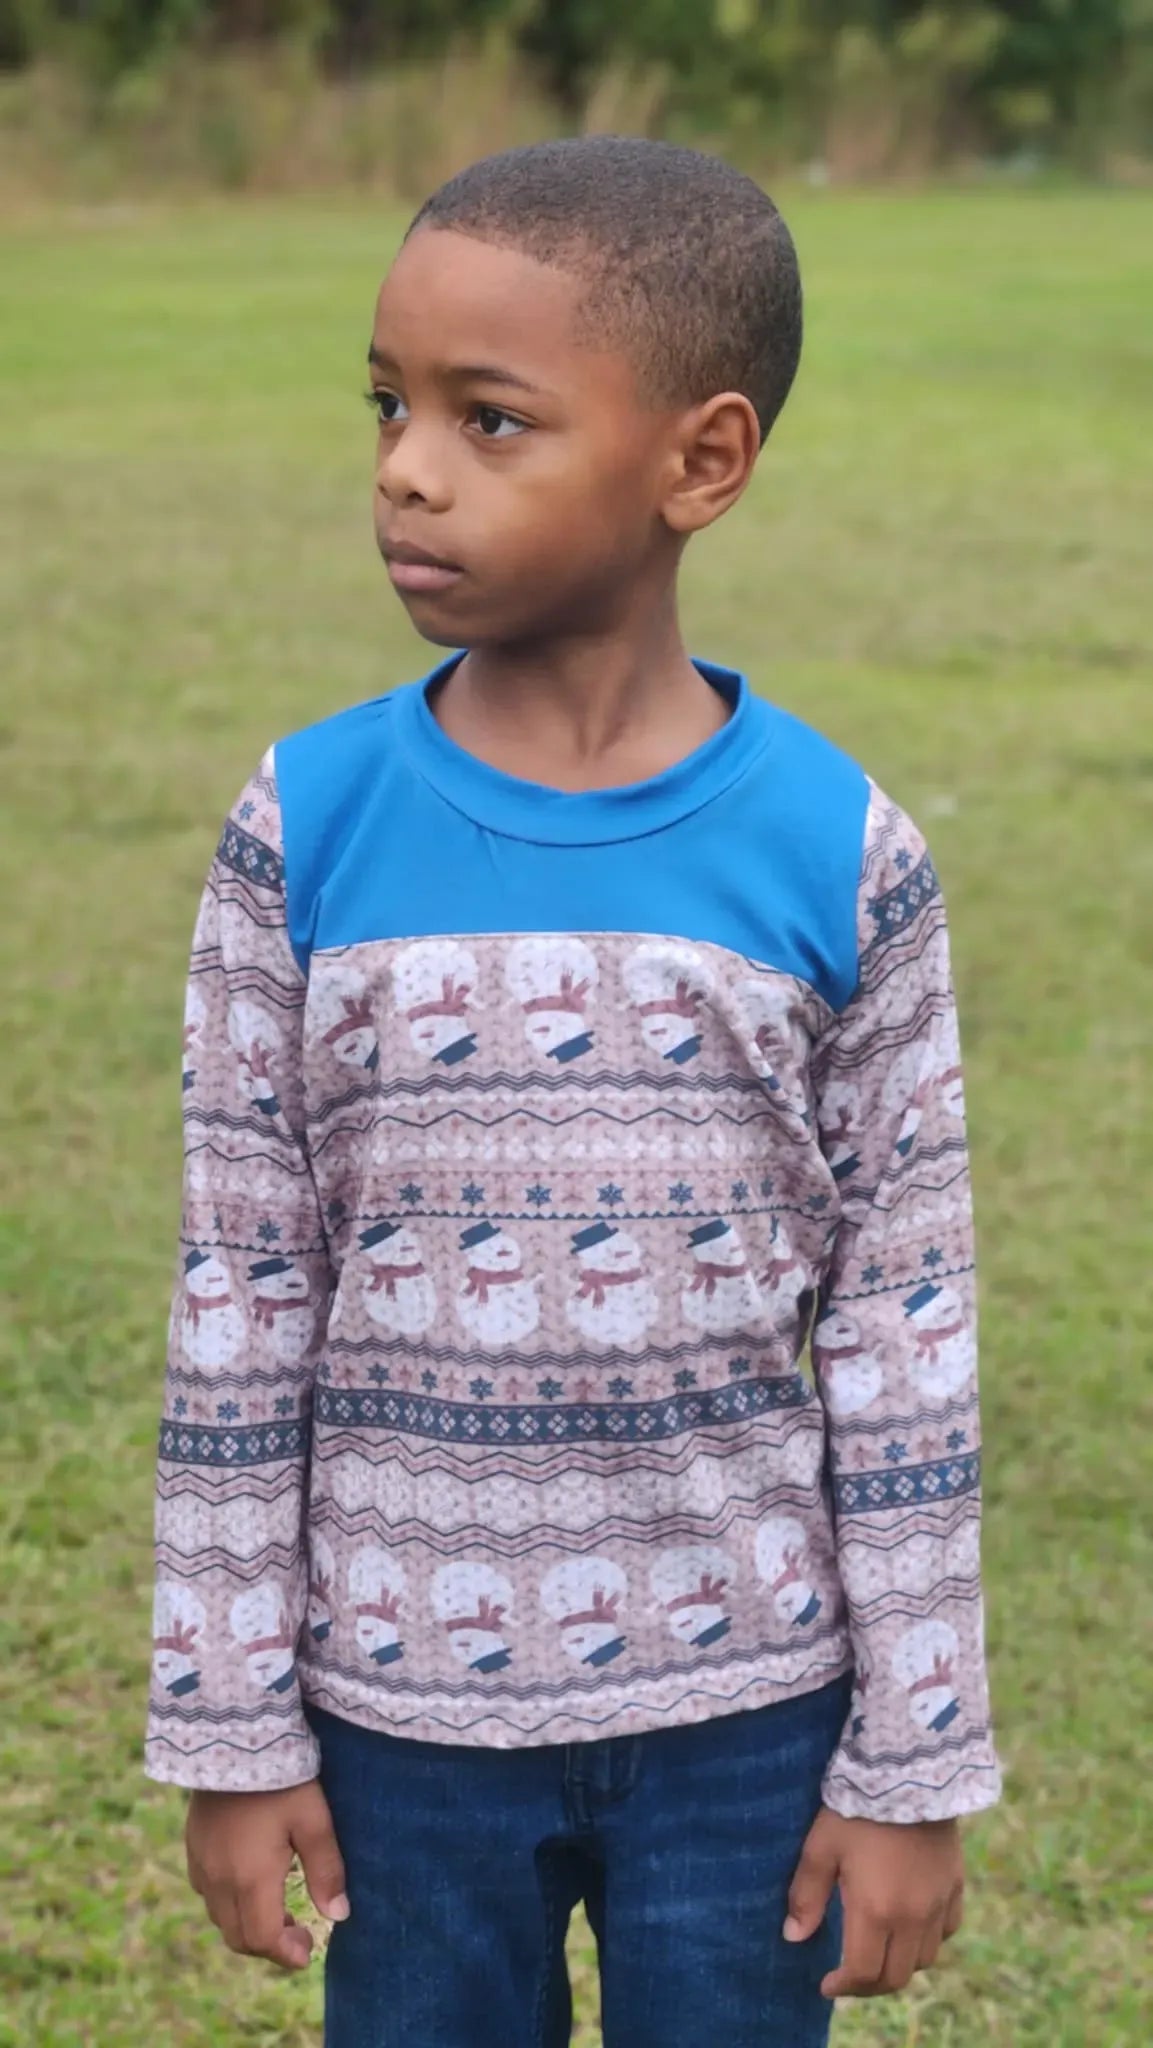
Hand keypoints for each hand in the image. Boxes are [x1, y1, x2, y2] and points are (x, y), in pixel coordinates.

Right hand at [186, 1777, 349, 1970]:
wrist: (234, 1737)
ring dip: (248, 1925)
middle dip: (268, 1945)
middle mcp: (218, 1880)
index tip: (308, 1952)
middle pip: (238, 1936)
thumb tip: (338, 1916)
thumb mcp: (314, 1820)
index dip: (285, 1954)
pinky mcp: (193, 1847)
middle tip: (297, 1934)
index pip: (261, 1939)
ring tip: (279, 1909)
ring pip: (220, 1918)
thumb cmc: (281, 1778)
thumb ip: (326, 1870)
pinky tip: (250, 1883)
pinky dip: (230, 1903)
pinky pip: (207, 1893)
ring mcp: (201, 1864)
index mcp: (249, 1879)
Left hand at [784, 1805, 963, 1998]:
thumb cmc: (857, 1808)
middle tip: (848, 1978)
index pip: (863, 1972)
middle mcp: (913, 1917)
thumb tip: (793, 1937)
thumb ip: (806, 1895)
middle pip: (896, 1976)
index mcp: (876, 1911)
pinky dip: (928, 1939)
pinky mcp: (956, 1885)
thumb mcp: (822, 1847)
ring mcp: (939, 1903)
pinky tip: (910, 1925)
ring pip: (924, 1958)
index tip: (825, 1984)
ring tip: (877, 1951)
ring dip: (899, 1964)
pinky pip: (947, 1931)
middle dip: (869, 1985)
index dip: (842, 1987)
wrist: (908, 1771)